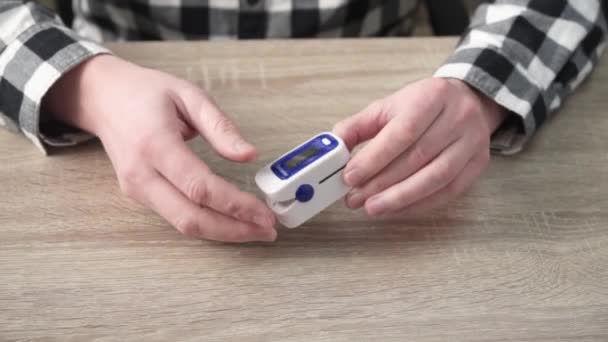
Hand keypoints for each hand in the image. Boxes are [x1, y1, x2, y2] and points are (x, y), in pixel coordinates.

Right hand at [43, 55, 275, 241]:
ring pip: (183, 225)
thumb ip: (221, 127)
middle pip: (191, 218)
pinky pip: (176, 217)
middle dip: (234, 229)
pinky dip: (207, 224)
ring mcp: (137, 189)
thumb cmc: (146, 92)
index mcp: (155, 145)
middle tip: (268, 230)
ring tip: (255, 229)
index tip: (264, 213)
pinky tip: (230, 221)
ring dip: (223, 232)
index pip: (200, 187)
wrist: (104, 98)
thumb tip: (249, 155)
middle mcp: (142, 174)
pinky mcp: (139, 196)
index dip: (235, 205)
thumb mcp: (189, 96)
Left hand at [333, 78, 506, 216]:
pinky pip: (448, 192)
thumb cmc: (422, 105)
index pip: (402, 132)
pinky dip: (419, 205)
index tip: (350, 177)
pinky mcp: (478, 164)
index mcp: (431, 97)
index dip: (375, 158)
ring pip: (436, 178)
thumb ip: (358, 126)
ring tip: (372, 208)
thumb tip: (335, 148)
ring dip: (400, 199)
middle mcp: (457, 118)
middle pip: (418, 158)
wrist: (468, 100)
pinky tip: (396, 210)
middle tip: (355, 198)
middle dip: (382, 183)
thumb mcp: (388, 106)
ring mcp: (472, 142)